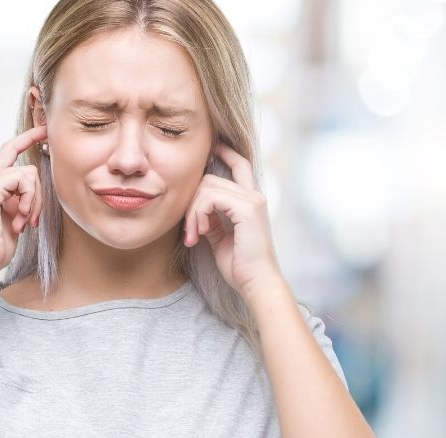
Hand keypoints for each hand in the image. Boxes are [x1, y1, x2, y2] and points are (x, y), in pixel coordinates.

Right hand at [0, 126, 46, 279]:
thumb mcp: (14, 216)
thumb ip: (21, 197)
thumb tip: (36, 187)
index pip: (10, 150)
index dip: (27, 138)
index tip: (44, 131)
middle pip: (24, 161)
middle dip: (38, 187)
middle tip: (32, 216)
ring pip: (28, 173)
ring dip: (33, 200)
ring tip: (22, 222)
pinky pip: (22, 180)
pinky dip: (28, 200)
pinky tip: (19, 219)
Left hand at [182, 143, 280, 297]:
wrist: (256, 283)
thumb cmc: (240, 266)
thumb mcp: (220, 238)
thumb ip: (211, 219)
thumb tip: (197, 210)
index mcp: (251, 201)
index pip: (239, 164)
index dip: (225, 152)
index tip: (211, 147)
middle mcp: (254, 196)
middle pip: (210, 179)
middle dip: (191, 203)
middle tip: (189, 231)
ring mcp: (252, 200)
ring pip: (206, 187)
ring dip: (192, 213)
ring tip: (193, 236)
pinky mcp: (247, 208)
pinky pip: (210, 198)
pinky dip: (198, 214)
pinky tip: (199, 234)